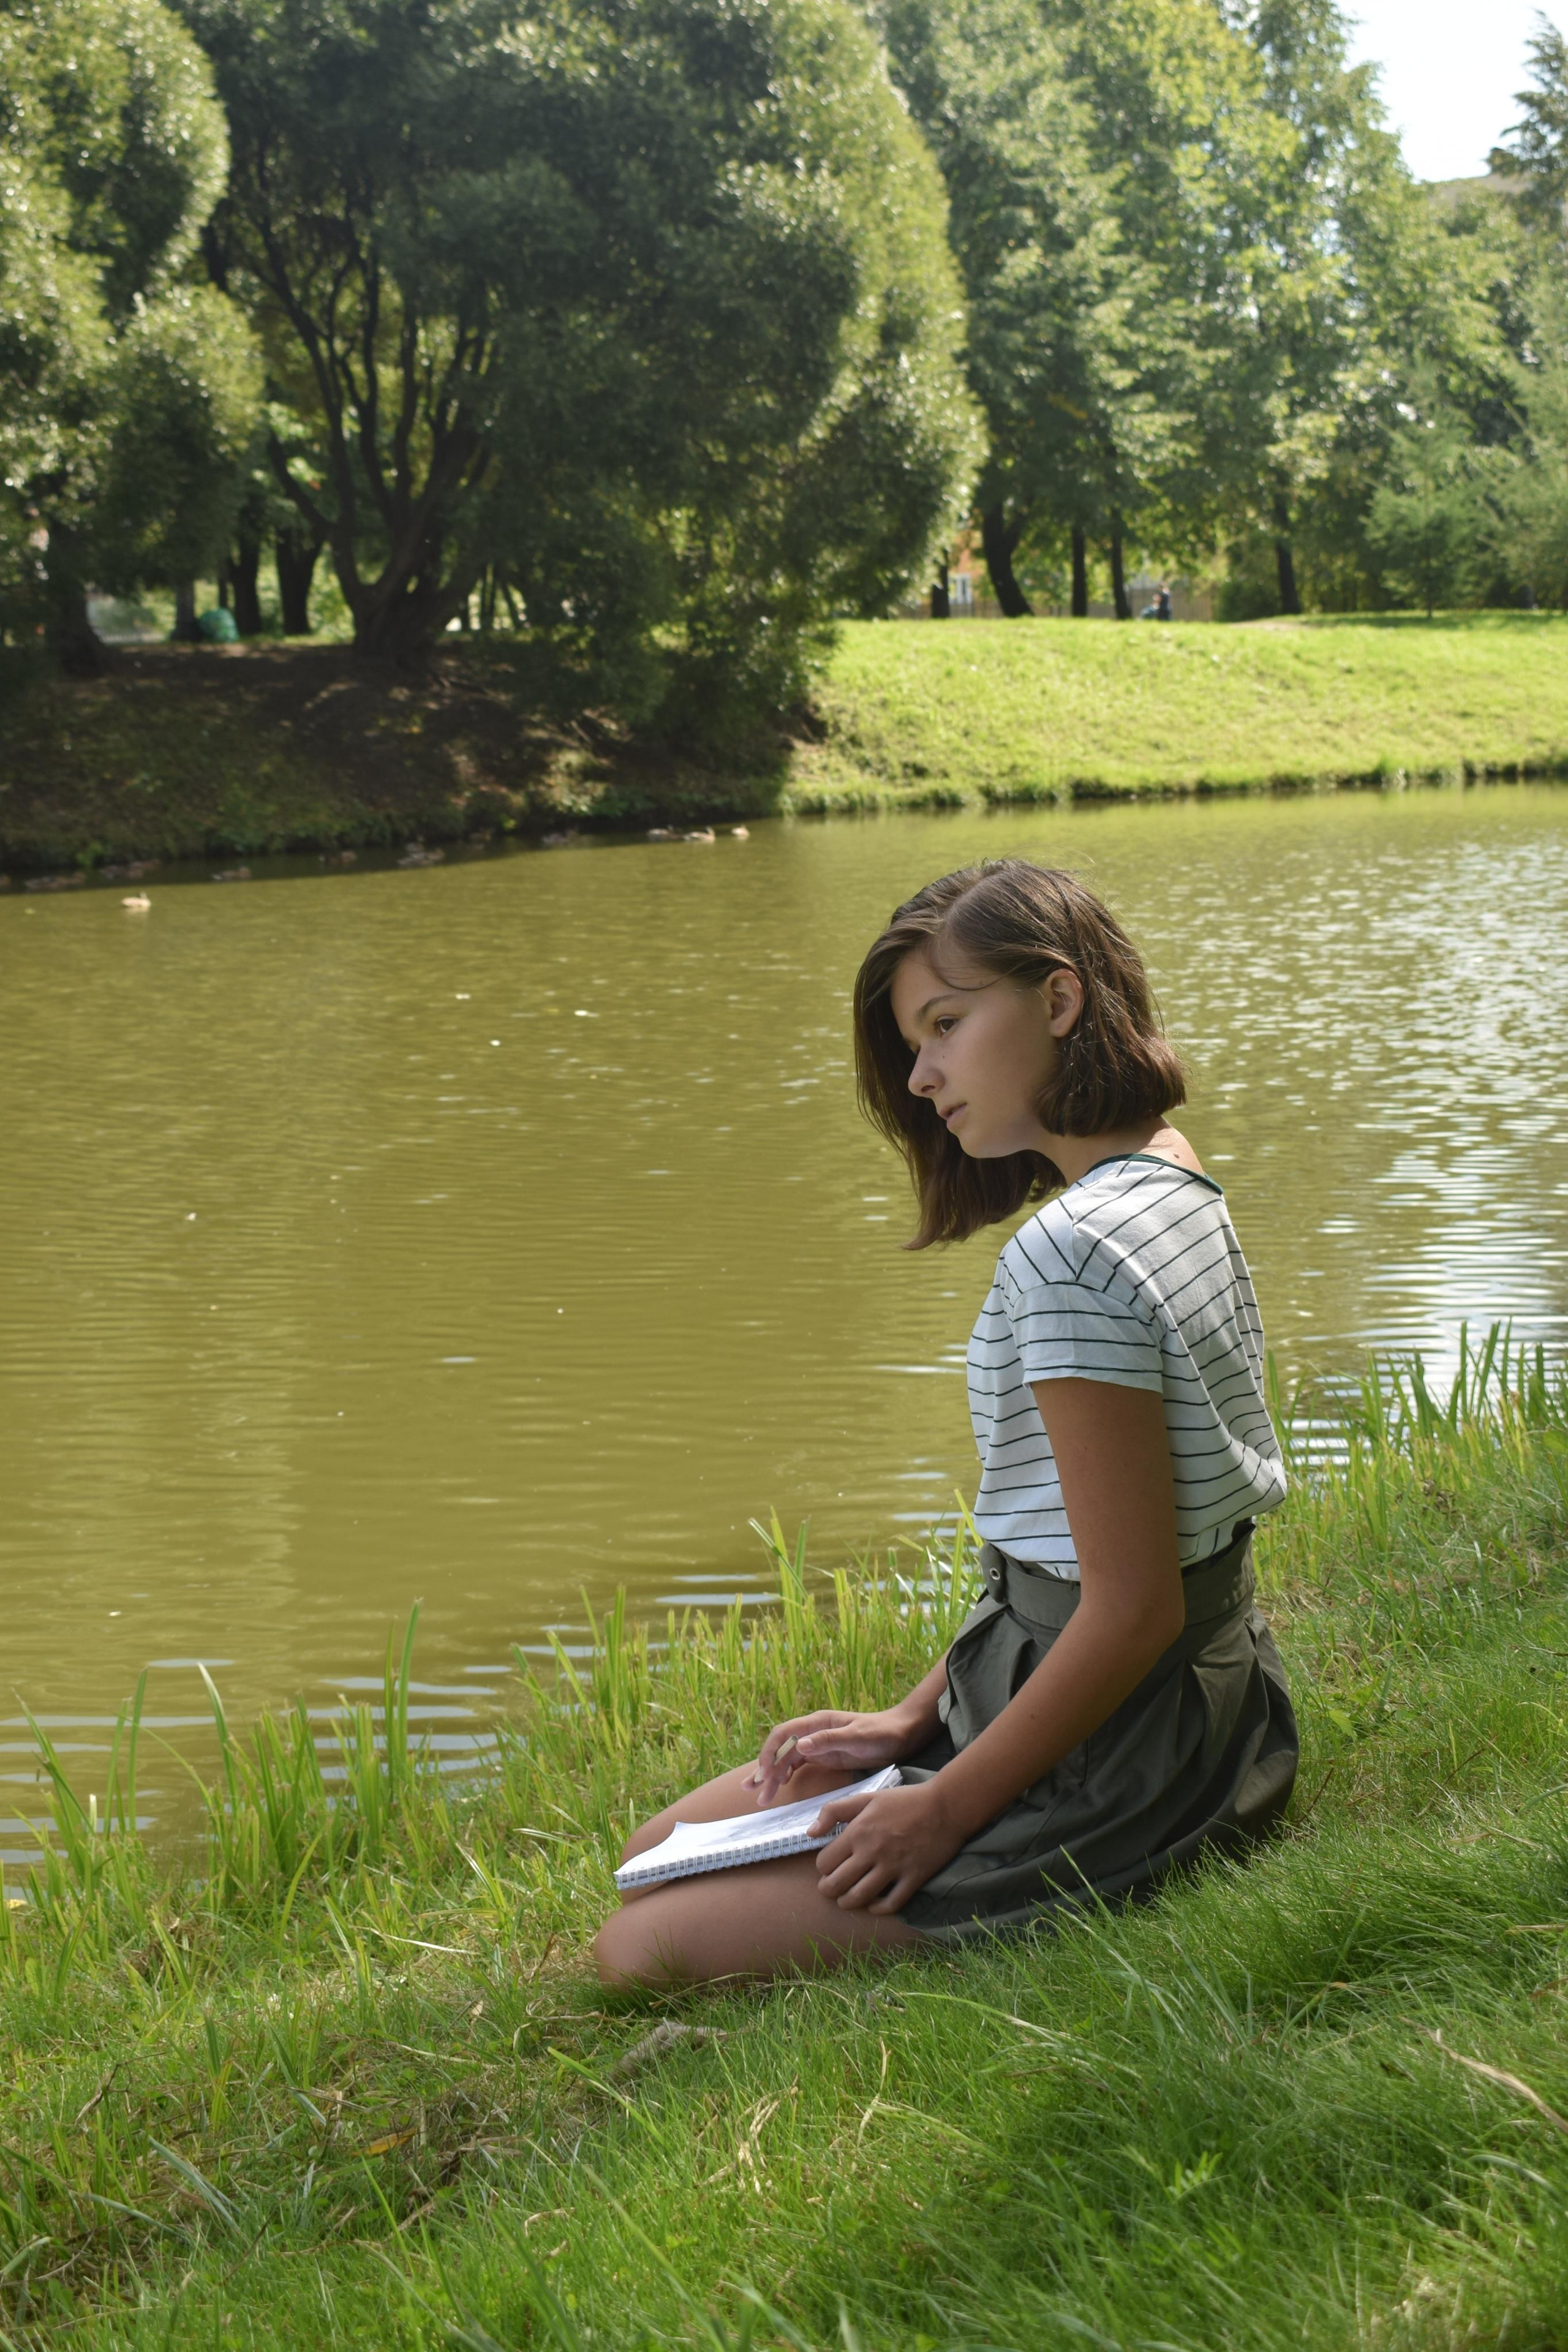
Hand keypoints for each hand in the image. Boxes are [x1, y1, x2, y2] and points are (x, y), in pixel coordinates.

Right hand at [749, 1707, 916, 1804]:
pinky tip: (781, 1786)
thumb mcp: (857, 1737)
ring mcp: (818, 1744)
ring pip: (787, 1759)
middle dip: (765, 1769)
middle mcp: (813, 1732)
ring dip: (773, 1775)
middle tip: (753, 1792)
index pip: (784, 1735)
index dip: (770, 1753)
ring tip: (761, 1796)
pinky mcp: (825, 1756)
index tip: (764, 1775)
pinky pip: (798, 1764)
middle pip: (781, 1749)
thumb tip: (801, 1745)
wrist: (901, 1734)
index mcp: (818, 1723)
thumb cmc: (881, 1733)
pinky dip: (787, 1774)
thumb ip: (829, 1740)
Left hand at [809, 1782, 964, 1913]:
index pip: (825, 1862)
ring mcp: (893, 1868)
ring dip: (847, 1902)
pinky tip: (873, 1905)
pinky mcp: (913, 1878)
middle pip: (837, 1884)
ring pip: (860, 1898)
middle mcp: (872, 1853)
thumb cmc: (904, 1800)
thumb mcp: (867, 1797)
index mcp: (858, 1832)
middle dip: (828, 1890)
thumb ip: (835, 1811)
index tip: (829, 1866)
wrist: (945, 1806)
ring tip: (846, 1900)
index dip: (823, 1867)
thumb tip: (810, 1832)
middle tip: (830, 1888)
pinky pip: (891, 1904)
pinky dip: (877, 1909)